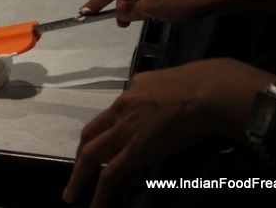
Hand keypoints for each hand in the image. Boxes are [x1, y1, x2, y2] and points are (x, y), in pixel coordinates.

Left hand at [62, 59, 272, 206]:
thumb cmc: (192, 84)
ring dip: (79, 178)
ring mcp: (125, 132)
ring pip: (92, 157)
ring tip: (72, 195)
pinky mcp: (136, 151)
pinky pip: (111, 175)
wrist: (203, 93)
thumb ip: (144, 92)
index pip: (103, 119)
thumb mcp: (158, 81)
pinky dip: (100, 193)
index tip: (91, 150)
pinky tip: (96, 205)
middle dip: (79, 158)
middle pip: (89, 137)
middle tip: (75, 175)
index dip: (94, 137)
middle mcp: (119, 112)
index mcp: (126, 95)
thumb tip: (144, 99)